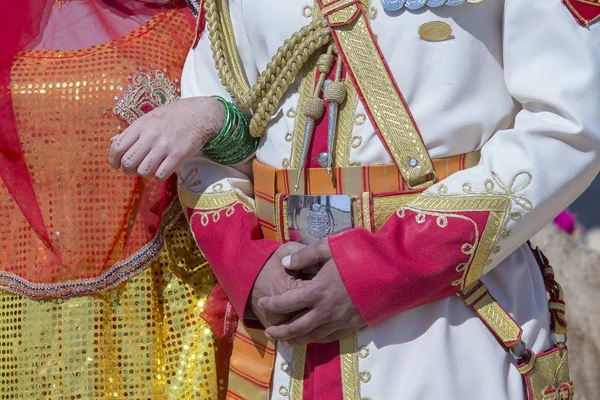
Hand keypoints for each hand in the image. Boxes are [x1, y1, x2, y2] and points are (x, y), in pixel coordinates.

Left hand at [108, 96, 223, 179]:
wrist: (200, 114)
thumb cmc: (172, 116)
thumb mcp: (149, 119)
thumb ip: (132, 132)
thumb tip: (113, 142)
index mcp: (141, 125)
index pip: (118, 147)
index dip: (113, 160)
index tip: (116, 165)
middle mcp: (151, 135)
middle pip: (128, 162)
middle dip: (127, 170)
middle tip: (132, 170)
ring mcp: (165, 146)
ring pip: (143, 171)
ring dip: (144, 174)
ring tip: (149, 169)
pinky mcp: (179, 155)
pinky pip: (161, 174)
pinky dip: (159, 176)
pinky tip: (162, 170)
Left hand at [259, 239, 365, 345]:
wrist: (394, 270)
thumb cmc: (361, 253)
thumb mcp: (330, 247)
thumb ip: (305, 256)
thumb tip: (285, 264)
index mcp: (318, 291)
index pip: (287, 303)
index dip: (272, 304)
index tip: (263, 302)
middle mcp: (327, 310)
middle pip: (297, 327)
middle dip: (281, 331)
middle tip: (269, 332)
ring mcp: (342, 320)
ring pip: (314, 336)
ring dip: (297, 339)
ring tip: (287, 340)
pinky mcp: (355, 324)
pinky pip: (331, 337)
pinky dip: (318, 339)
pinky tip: (314, 337)